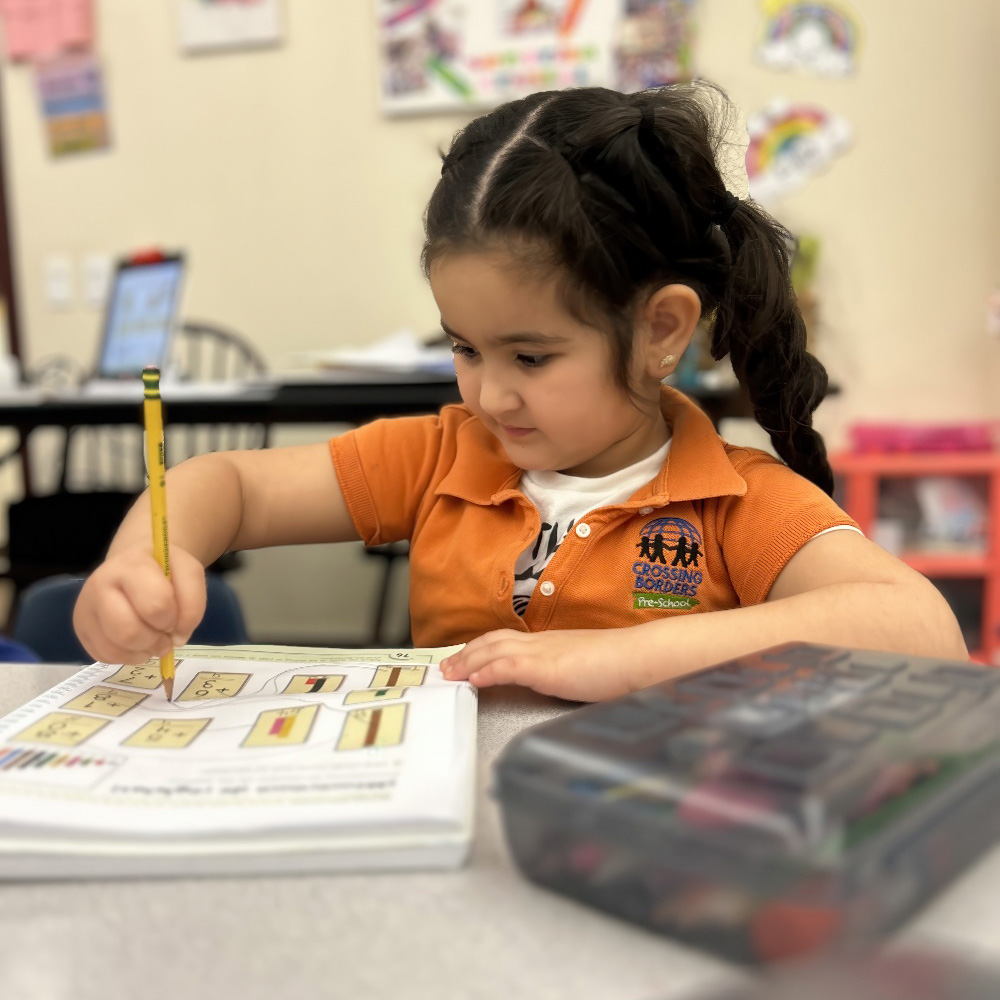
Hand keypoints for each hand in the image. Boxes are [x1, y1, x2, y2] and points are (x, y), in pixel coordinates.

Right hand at [73, 543, 207, 663]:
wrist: (135, 565)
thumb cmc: (164, 570)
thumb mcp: (189, 573)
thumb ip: (193, 603)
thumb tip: (177, 638)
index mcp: (131, 565)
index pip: (155, 606)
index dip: (171, 619)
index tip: (174, 616)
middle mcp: (100, 584)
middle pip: (128, 632)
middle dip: (155, 641)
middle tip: (165, 636)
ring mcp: (86, 607)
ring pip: (115, 648)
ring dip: (143, 651)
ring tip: (152, 639)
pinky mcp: (81, 628)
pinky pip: (105, 656)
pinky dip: (128, 657)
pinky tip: (137, 643)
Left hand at [440, 627, 639, 701]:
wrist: (640, 657)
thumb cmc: (621, 665)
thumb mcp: (583, 666)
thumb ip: (565, 671)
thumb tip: (558, 681)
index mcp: (549, 643)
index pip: (507, 640)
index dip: (482, 649)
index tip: (466, 660)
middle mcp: (542, 643)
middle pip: (494, 641)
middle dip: (467, 654)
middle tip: (447, 668)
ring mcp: (544, 653)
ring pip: (496, 651)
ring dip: (469, 662)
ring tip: (451, 674)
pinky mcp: (549, 667)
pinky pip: (511, 667)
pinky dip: (490, 671)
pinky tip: (475, 680)